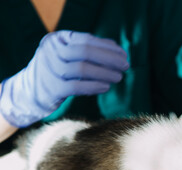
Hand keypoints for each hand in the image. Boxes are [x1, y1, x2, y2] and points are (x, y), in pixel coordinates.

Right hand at [0, 30, 128, 126]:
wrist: (29, 92)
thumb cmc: (57, 71)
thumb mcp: (68, 55)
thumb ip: (89, 50)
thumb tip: (117, 49)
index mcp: (57, 40)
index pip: (86, 40)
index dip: (108, 47)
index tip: (123, 54)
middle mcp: (51, 51)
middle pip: (85, 52)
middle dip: (109, 58)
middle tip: (125, 65)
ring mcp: (50, 70)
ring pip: (82, 69)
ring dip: (105, 73)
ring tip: (119, 77)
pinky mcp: (52, 89)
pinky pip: (77, 87)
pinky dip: (94, 86)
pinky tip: (106, 87)